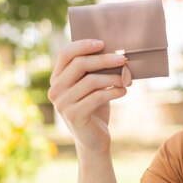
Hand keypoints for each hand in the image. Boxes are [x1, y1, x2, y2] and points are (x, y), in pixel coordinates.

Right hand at [48, 39, 127, 154]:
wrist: (94, 139)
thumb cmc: (95, 107)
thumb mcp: (93, 86)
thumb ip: (95, 70)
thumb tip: (116, 51)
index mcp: (57, 78)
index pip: (65, 53)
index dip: (83, 45)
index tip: (103, 43)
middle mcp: (55, 90)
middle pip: (80, 64)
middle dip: (104, 59)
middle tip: (123, 59)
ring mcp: (63, 103)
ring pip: (91, 81)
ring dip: (113, 77)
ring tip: (127, 79)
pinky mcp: (74, 115)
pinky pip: (98, 97)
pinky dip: (114, 91)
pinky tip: (124, 91)